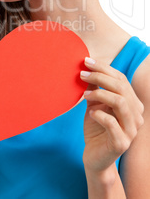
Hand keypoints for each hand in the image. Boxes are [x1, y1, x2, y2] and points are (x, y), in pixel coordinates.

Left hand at [81, 57, 143, 173]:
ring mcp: (131, 130)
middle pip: (121, 87)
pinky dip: (99, 114)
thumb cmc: (96, 128)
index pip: (121, 79)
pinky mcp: (121, 143)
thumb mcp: (95, 104)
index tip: (86, 61)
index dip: (104, 68)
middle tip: (82, 74)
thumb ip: (95, 88)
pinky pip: (112, 123)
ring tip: (84, 94)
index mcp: (132, 103)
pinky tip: (90, 113)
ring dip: (100, 94)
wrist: (95, 157)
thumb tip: (88, 68)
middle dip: (100, 77)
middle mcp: (136, 115)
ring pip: (120, 102)